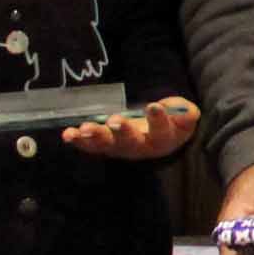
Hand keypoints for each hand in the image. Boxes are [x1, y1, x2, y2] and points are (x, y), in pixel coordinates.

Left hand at [62, 97, 200, 160]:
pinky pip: (89, 145)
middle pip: (131, 142)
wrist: (156, 137)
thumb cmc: (170, 122)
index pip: (162, 131)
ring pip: (106, 145)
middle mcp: (139, 147)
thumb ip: (184, 111)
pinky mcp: (102, 145)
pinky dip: (78, 140)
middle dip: (122, 131)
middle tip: (115, 121)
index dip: (159, 119)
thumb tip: (184, 110)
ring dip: (95, 137)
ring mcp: (118, 148)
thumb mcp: (183, 115)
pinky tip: (69, 134)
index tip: (153, 106)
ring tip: (85, 129)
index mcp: (163, 139)